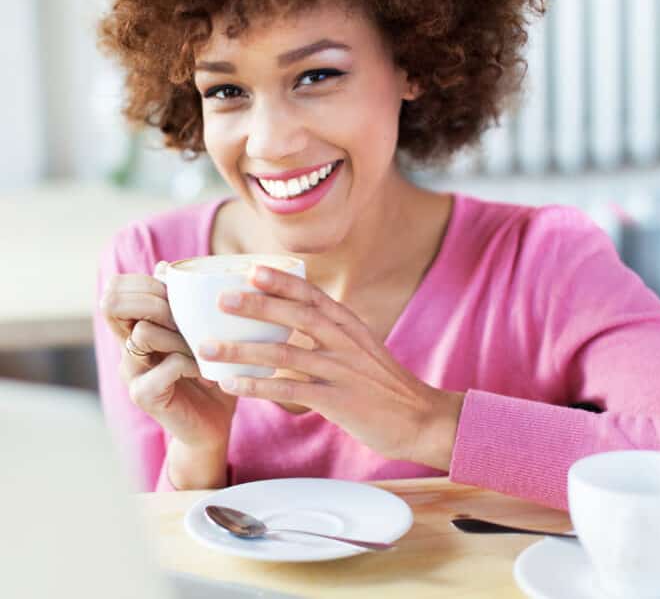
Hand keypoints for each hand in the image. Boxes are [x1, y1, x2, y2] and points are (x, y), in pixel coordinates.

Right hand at [100, 266, 236, 457]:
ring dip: (181, 336)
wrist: (213, 424)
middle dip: (159, 302)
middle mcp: (126, 347)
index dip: (144, 282)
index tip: (179, 296)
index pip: (115, 290)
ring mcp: (131, 372)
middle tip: (189, 321)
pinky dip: (192, 364)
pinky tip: (207, 374)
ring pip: (144, 332)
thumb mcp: (199, 331)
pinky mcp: (144, 395)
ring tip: (204, 351)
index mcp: (135, 327)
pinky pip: (167, 365)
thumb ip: (183, 302)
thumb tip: (164, 266)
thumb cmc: (210, 371)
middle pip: (115, 304)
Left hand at [198, 265, 463, 469]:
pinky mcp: (339, 401)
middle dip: (257, 305)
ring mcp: (343, 371)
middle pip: (297, 316)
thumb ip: (332, 334)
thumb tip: (294, 325)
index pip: (313, 295)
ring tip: (209, 347)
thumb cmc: (385, 384)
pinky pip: (290, 390)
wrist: (421, 418)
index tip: (252, 270)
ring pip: (286, 354)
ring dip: (243, 350)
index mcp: (351, 326)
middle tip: (221, 299)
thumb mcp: (362, 348)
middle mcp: (346, 342)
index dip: (282, 281)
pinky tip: (232, 385)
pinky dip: (258, 386)